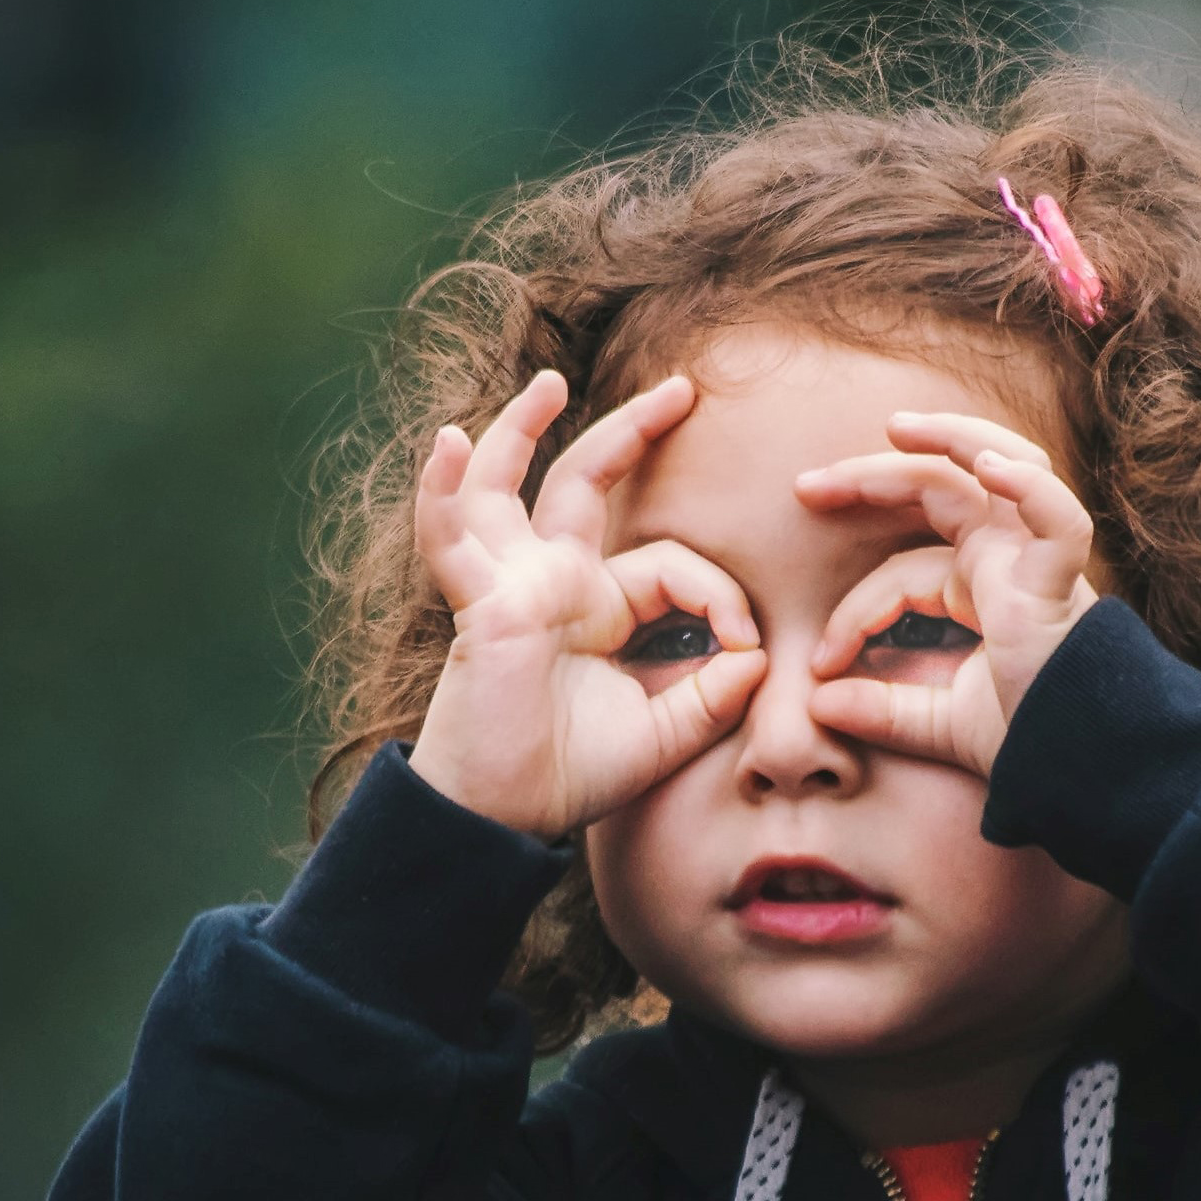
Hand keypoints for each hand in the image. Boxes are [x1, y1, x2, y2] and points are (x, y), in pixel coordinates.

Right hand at [406, 370, 767, 838]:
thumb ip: (713, 696)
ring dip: (520, 430)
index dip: (720, 596)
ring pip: (507, 487)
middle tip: (683, 389)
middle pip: (587, 483)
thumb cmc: (570, 776)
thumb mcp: (664, 735)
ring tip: (548, 383)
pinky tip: (449, 444)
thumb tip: (757, 657)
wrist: (504, 817)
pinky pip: (450, 538)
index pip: (670, 564)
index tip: (749, 647)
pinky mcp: (480, 604)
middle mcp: (552, 582)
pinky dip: (443, 491)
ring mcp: (510, 585)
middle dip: (633, 433)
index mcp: (598, 608)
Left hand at [795, 411, 1099, 776]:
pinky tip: (987, 465)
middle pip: (940, 489)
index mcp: (982, 585)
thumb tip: (817, 704)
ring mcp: (1038, 561)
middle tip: (805, 488)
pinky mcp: (1060, 581)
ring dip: (952, 438)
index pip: (902, 571)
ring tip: (897, 427)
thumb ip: (883, 712)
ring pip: (1003, 467)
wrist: (1079, 768)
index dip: (854, 612)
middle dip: (873, 476)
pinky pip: (1056, 518)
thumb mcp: (940, 725)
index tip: (819, 663)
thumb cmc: (1027, 740)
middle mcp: (1009, 560)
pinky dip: (1028, 487)